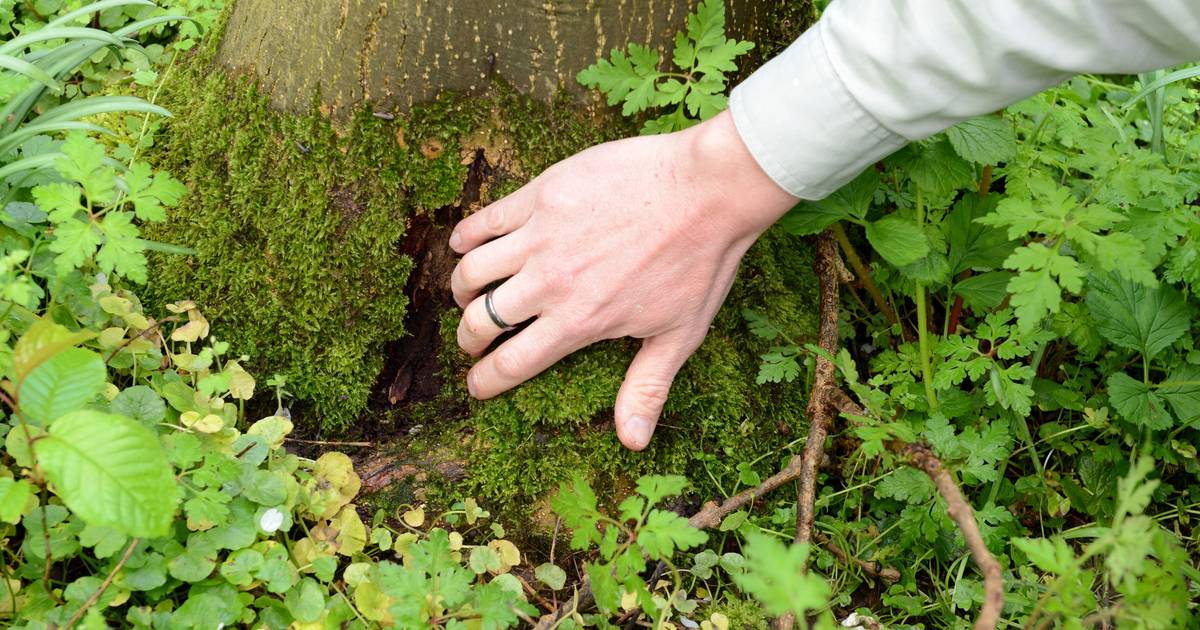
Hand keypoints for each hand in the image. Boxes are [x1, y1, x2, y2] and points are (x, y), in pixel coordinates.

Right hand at [449, 110, 796, 449]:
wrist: (708, 189)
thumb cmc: (700, 262)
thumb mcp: (679, 335)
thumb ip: (647, 387)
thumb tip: (632, 441)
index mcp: (578, 322)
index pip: (511, 364)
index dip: (485, 380)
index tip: (475, 385)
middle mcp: (549, 282)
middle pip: (481, 320)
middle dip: (469, 338)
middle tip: (472, 339)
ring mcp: (541, 235)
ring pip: (472, 271)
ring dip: (462, 289)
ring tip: (468, 294)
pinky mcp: (541, 194)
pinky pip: (484, 221)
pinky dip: (466, 237)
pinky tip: (465, 245)